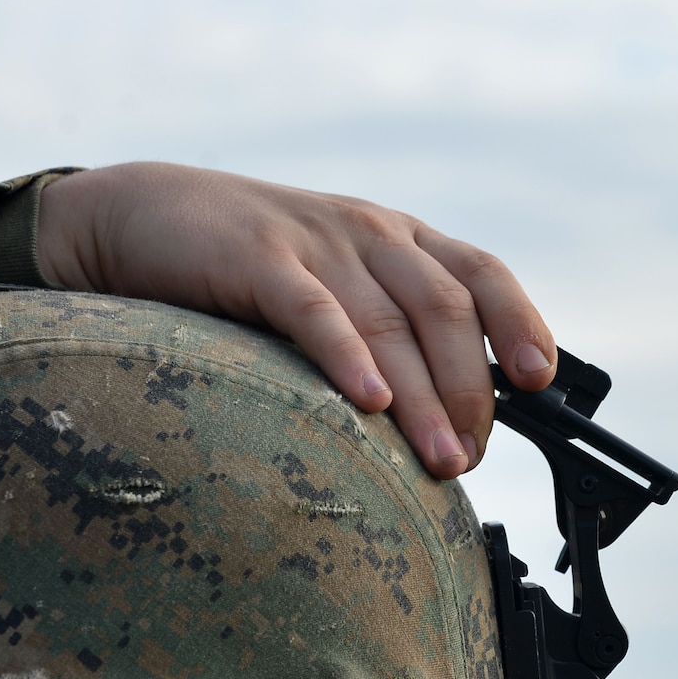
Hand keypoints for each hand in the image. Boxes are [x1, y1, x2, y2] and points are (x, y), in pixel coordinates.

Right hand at [35, 162, 556, 478]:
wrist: (139, 216)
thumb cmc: (245, 269)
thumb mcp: (333, 282)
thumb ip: (386, 328)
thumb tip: (445, 418)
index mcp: (397, 238)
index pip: (482, 274)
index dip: (519, 322)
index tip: (539, 380)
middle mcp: (368, 233)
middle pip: (446, 312)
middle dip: (469, 392)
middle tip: (467, 460)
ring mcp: (315, 242)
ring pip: (390, 323)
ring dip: (423, 400)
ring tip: (440, 461)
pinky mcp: (257, 259)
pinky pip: (315, 311)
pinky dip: (348, 357)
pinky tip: (367, 403)